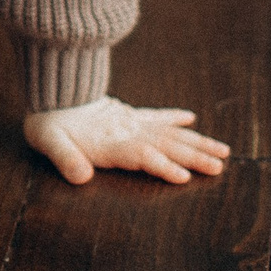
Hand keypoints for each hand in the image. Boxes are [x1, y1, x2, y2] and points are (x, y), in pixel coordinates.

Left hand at [22, 96, 230, 185]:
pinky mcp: (127, 113)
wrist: (47, 93)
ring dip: (196, 141)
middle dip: (194, 156)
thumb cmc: (47, 125)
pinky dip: (173, 116)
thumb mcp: (49, 143)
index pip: (142, 155)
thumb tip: (80, 177)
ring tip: (223, 150)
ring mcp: (130, 121)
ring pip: (169, 132)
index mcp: (110, 142)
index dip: (162, 166)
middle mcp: (127, 131)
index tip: (185, 176)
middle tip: (220, 167)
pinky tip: (191, 117)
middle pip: (165, 144)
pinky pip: (155, 115)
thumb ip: (65, 158)